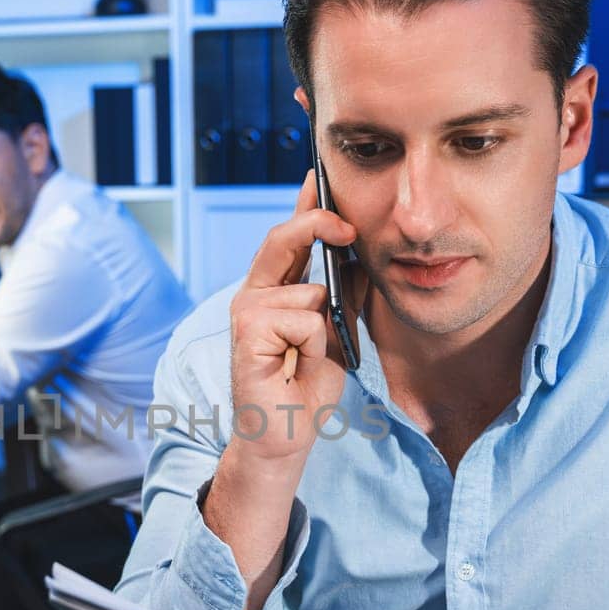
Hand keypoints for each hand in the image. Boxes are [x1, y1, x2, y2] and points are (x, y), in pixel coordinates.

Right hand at [227, 169, 364, 463]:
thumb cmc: (306, 388)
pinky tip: (294, 367)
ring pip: (307, 292)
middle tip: (347, 226)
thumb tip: (362, 255)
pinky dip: (311, 345)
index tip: (318, 175)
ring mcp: (246, 311)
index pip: (288, 238)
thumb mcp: (336, 333)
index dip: (304, 206)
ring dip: (321, 328)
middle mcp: (254, 294)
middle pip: (282, 238)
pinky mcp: (247, 331)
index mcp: (274, 291)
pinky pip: (302, 318)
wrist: (285, 434)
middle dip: (316, 222)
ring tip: (306, 359)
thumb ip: (344, 295)